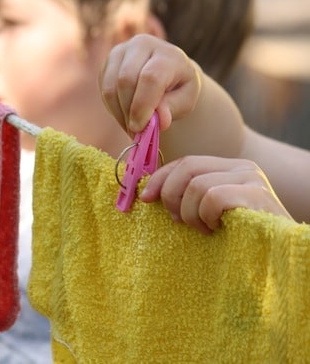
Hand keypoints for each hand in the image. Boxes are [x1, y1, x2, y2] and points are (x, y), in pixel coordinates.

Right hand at [99, 34, 201, 134]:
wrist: (166, 74)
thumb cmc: (178, 89)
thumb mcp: (185, 101)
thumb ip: (173, 109)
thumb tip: (159, 120)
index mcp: (167, 53)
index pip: (150, 77)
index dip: (142, 105)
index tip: (140, 128)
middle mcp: (142, 45)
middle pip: (126, 80)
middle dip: (128, 111)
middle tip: (135, 132)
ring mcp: (121, 51)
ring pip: (110, 87)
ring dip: (119, 113)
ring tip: (131, 126)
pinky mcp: (107, 62)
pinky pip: (103, 90)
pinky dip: (113, 108)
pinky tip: (125, 114)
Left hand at [140, 156, 292, 233]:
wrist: (275, 258)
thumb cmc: (236, 238)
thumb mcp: (207, 212)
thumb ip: (187, 197)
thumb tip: (148, 192)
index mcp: (229, 168)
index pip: (186, 162)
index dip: (160, 178)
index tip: (145, 199)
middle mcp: (242, 167)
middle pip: (187, 168)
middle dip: (171, 196)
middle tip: (178, 221)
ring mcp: (252, 179)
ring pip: (196, 185)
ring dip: (190, 213)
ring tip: (203, 229)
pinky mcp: (258, 195)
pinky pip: (213, 198)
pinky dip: (206, 216)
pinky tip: (216, 229)